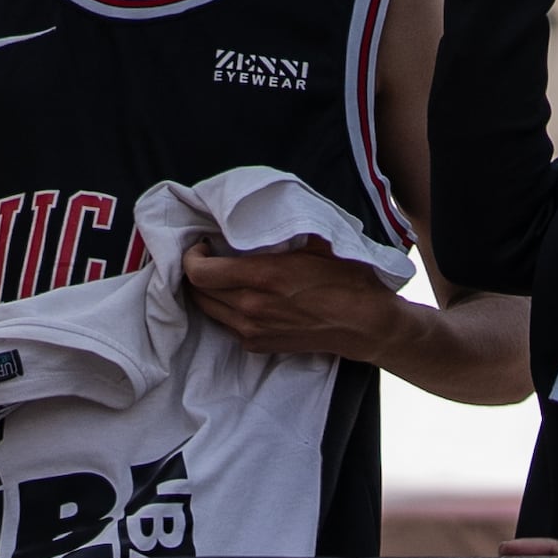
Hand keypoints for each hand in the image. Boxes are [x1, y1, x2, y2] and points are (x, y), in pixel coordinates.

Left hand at [181, 241, 414, 362]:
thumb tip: (259, 213)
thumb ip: (283, 230)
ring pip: (206, 309)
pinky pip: (224, 324)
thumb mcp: (318, 244)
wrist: (366, 325)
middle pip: (197, 291)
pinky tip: (240, 297)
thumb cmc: (347, 280)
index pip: (199, 272)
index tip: (202, 246)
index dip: (191, 257)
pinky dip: (223, 309)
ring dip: (207, 291)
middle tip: (210, 258)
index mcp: (263, 277)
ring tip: (221, 277)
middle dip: (196, 272)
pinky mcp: (257, 344)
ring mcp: (252, 330)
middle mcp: (250, 307)